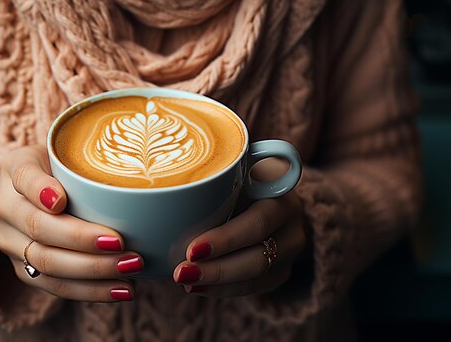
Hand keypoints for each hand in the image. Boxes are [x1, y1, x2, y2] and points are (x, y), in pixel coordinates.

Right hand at [0, 145, 143, 301]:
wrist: (43, 191)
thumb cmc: (67, 168)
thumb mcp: (72, 153)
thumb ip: (88, 160)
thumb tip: (134, 184)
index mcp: (14, 169)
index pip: (24, 178)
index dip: (40, 190)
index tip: (61, 200)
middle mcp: (5, 206)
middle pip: (38, 228)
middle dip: (82, 240)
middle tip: (121, 244)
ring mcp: (10, 242)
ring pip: (46, 262)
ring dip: (92, 270)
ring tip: (129, 268)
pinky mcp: (24, 269)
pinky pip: (54, 286)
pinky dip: (90, 290)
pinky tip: (120, 289)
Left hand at [172, 159, 307, 295]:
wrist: (272, 190)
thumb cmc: (240, 172)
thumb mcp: (234, 160)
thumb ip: (213, 162)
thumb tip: (158, 160)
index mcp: (281, 188)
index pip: (260, 219)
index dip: (228, 238)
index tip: (192, 249)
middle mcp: (292, 220)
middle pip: (259, 254)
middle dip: (218, 267)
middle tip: (180, 272)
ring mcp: (290, 249)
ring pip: (257, 275)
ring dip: (218, 281)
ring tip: (184, 279)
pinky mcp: (281, 270)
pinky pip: (254, 288)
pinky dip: (224, 290)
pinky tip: (197, 287)